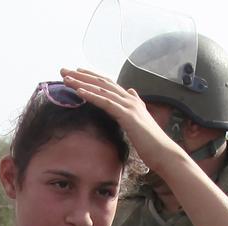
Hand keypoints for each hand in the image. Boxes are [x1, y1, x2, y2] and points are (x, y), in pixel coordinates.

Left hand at [61, 68, 179, 169]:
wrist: (164, 153)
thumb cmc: (152, 143)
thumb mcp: (140, 121)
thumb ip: (135, 105)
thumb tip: (132, 92)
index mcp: (132, 100)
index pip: (108, 83)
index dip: (91, 76)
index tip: (75, 72)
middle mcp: (130, 99)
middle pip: (102, 82)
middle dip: (81, 75)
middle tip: (63, 70)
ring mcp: (129, 106)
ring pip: (101, 89)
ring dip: (82, 82)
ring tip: (66, 78)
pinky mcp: (127, 115)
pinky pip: (106, 102)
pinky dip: (91, 95)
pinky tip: (79, 91)